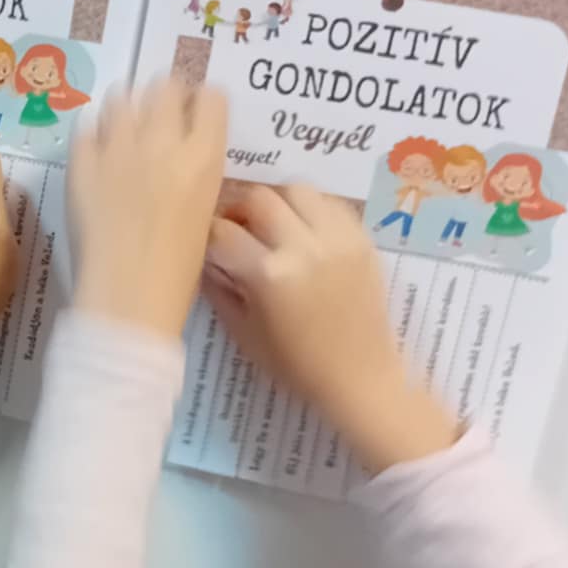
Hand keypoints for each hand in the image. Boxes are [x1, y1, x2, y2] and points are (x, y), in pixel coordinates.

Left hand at [69, 81, 227, 340]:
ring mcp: (118, 148)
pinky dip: (94, 132)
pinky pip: (86, 127)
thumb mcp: (204, 215)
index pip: (212, 99)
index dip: (203, 101)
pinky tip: (97, 150)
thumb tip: (184, 157)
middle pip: (165, 86)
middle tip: (159, 112)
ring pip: (122, 97)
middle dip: (165, 94)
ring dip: (127, 105)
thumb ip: (196, 175)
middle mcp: (164, 141)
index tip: (196, 110)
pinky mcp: (81, 163)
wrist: (128, 298)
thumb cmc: (177, 273)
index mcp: (205, 157)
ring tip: (125, 125)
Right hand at [203, 184, 457, 473]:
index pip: (223, 232)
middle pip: (258, 197)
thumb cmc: (297, 366)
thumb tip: (206, 261)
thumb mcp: (244, 335)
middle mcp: (303, 246)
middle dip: (239, 209)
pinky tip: (303, 230)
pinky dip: (310, 208)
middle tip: (236, 228)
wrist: (361, 378)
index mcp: (269, 275)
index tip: (206, 244)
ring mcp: (337, 238)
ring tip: (272, 224)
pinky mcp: (361, 239)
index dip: (208, 235)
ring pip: (297, 189)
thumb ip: (221, 291)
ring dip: (276, 201)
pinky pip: (330, 203)